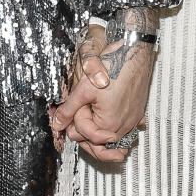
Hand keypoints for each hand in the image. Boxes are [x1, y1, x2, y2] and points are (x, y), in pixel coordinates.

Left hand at [51, 19, 153, 162]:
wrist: (134, 53)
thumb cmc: (114, 67)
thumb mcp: (83, 89)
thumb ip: (69, 109)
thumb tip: (57, 123)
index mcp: (109, 123)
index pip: (85, 135)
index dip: (74, 125)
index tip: (71, 116)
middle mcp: (124, 125)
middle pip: (101, 143)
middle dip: (87, 134)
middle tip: (77, 121)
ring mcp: (133, 120)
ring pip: (114, 138)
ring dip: (102, 132)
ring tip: (91, 122)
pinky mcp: (138, 113)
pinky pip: (127, 128)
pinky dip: (117, 127)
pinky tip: (111, 120)